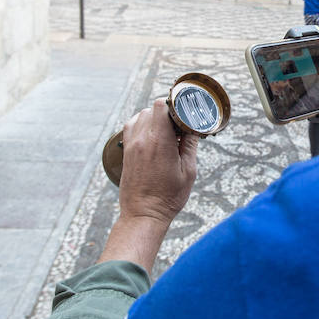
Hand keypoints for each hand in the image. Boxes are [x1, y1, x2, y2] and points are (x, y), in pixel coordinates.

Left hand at [118, 99, 198, 224]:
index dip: (174, 105)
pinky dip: (142, 125)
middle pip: (152, 109)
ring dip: (154, 118)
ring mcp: (131, 145)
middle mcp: (142, 140)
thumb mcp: (188, 171)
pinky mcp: (126, 152)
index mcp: (160, 142)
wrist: (143, 214)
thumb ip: (190, 145)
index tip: (184, 114)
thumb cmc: (168, 197)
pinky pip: (131, 127)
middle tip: (179, 126)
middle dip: (167, 112)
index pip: (161, 106)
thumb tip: (192, 127)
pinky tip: (152, 135)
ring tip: (167, 132)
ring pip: (140, 116)